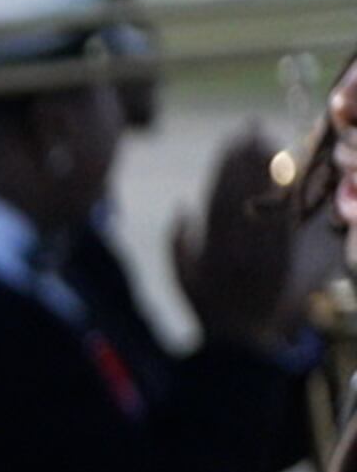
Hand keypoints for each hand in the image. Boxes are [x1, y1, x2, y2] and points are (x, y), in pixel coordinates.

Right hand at [177, 125, 313, 345]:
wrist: (245, 342)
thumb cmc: (209, 308)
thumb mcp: (181, 278)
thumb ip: (178, 242)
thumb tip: (182, 205)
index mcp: (212, 252)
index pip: (220, 197)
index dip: (226, 166)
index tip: (231, 140)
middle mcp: (240, 250)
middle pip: (246, 193)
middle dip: (249, 159)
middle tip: (255, 129)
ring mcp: (267, 254)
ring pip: (269, 204)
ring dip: (273, 171)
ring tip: (274, 143)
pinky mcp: (289, 261)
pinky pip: (290, 222)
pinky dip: (291, 197)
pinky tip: (293, 177)